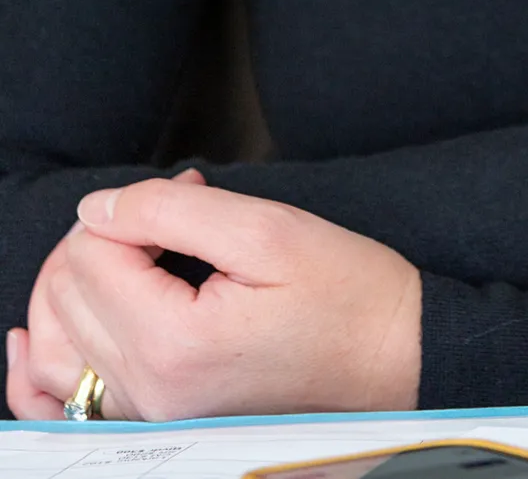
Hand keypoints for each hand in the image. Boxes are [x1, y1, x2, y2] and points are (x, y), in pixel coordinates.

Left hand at [7, 173, 421, 420]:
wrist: (395, 363)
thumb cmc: (348, 297)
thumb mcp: (269, 229)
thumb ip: (173, 210)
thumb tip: (100, 207)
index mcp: (174, 343)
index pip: (93, 253)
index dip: (131, 206)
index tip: (189, 193)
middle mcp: (150, 395)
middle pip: (65, 296)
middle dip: (103, 237)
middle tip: (169, 213)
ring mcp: (151, 421)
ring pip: (52, 348)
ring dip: (71, 287)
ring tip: (124, 252)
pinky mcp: (160, 430)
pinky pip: (63, 409)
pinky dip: (38, 370)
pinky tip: (32, 338)